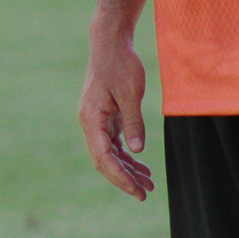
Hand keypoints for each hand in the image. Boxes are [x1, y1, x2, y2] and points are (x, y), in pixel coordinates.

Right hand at [79, 39, 154, 199]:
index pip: (103, 157)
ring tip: (148, 183)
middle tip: (145, 193)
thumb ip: (133, 123)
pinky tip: (140, 165)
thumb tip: (137, 151)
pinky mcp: (104, 117)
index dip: (120, 177)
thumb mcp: (130, 93)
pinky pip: (113, 143)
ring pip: (109, 154)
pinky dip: (126, 156)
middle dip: (123, 178)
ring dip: (127, 169)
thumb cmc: (120, 64)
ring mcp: (96, 121)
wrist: (110, 43)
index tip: (137, 190)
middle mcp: (90, 123)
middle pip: (104, 160)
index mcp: (91, 119)